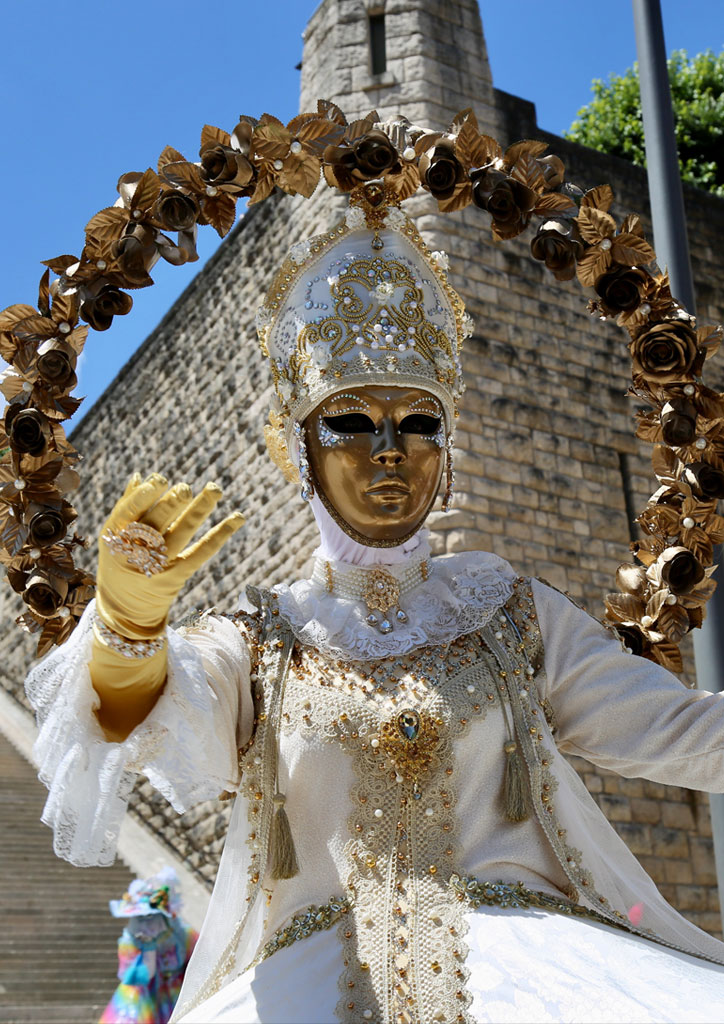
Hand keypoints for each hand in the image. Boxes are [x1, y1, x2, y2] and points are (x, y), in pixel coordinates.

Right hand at [96, 473, 244, 639]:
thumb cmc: (119, 565)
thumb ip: (127, 508)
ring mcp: (158, 567)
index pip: (128, 513)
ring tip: (215, 488)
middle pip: (156, 524)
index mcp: (115, 538)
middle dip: (171, 505)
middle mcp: (136, 552)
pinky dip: (220, 535)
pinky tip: (237, 518)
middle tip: (186, 488)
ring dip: (199, 510)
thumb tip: (141, 476)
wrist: (124, 612)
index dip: (143, 497)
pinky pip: (202, 553)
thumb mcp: (113, 539)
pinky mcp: (178, 577)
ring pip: (181, 533)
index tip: (159, 479)